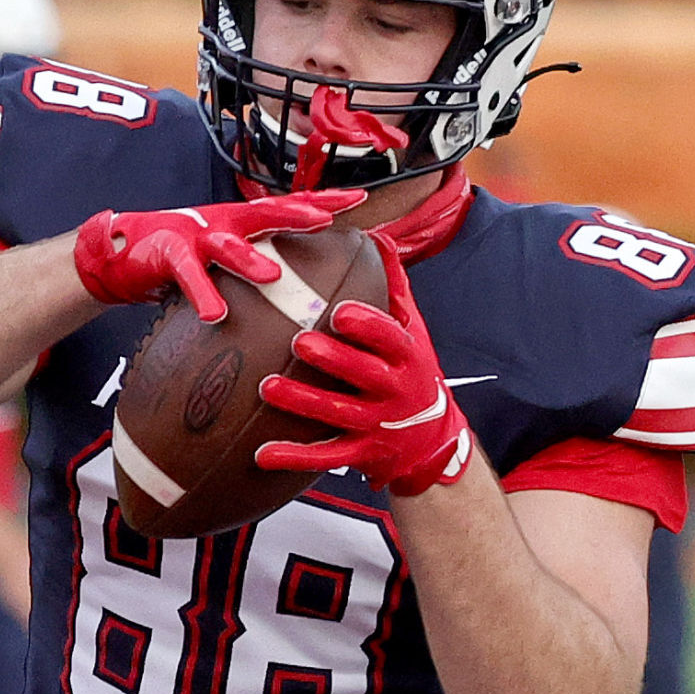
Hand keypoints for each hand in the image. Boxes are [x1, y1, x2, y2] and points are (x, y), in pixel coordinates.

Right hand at [73, 189, 364, 322]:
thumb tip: (304, 288)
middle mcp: (224, 222)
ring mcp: (195, 235)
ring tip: (273, 275)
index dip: (324, 201)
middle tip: (331, 217)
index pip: (290, 207)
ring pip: (227, 246)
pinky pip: (186, 276)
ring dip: (248, 259)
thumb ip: (257, 264)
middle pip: (267, 212)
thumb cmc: (182, 259)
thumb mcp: (224, 258)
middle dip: (299, 212)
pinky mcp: (167, 253)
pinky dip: (202, 293)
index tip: (361, 200)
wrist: (121, 254)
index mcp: (242, 222)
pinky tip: (215, 315)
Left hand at [256, 235, 473, 494]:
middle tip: (300, 342)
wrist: (432, 442)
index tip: (341, 311)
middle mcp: (395, 391)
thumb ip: (394, 286)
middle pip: (364, 375)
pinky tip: (262, 455)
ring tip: (269, 388)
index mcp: (407, 356)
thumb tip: (378, 236)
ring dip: (304, 403)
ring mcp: (378, 426)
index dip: (368, 326)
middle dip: (334, 359)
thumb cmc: (412, 372)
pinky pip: (325, 457)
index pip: (390, 338)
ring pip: (338, 415)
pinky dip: (294, 457)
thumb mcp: (413, 330)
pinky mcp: (361, 454)